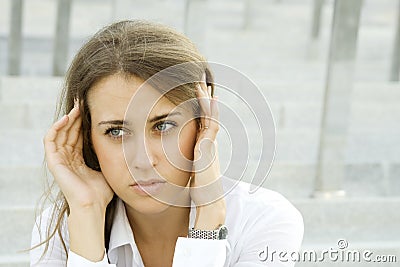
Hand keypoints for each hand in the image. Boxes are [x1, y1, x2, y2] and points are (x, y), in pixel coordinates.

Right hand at [44, 100, 113, 211]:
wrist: (93, 206)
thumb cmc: (101, 192)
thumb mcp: (106, 169)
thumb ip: (108, 157)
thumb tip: (124, 145)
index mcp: (78, 159)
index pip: (78, 135)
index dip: (83, 121)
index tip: (92, 108)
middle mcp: (67, 158)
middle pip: (69, 131)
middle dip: (76, 116)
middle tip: (83, 101)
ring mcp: (59, 160)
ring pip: (60, 132)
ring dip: (67, 119)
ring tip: (76, 107)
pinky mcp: (53, 162)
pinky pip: (50, 140)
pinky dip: (56, 127)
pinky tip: (66, 118)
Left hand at [190, 77, 225, 229]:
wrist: (207, 202)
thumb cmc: (194, 190)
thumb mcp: (184, 173)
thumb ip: (176, 164)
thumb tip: (157, 163)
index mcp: (198, 147)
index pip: (196, 122)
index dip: (195, 108)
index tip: (188, 94)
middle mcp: (206, 142)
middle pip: (204, 115)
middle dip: (201, 99)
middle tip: (197, 82)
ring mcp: (210, 143)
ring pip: (209, 116)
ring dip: (205, 99)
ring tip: (200, 82)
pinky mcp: (210, 147)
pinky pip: (211, 123)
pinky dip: (209, 109)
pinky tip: (206, 96)